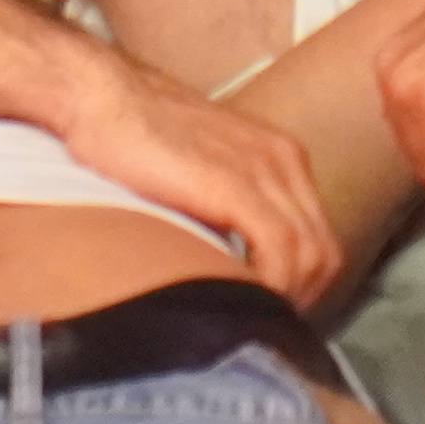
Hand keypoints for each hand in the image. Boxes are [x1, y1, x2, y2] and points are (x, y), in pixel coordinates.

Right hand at [56, 67, 341, 296]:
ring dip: (287, 299)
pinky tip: (239, 300)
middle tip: (264, 327)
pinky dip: (270, 285)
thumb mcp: (198, 171)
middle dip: (302, 300)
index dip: (302, 284)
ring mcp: (264, 169)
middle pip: (324, 251)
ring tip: (250, 321)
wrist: (100, 96)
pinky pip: (281, 248)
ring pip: (311, 254)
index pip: (318, 236)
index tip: (272, 312)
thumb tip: (226, 261)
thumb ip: (222, 209)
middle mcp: (282, 160)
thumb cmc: (131, 135)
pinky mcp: (235, 183)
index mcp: (278, 156)